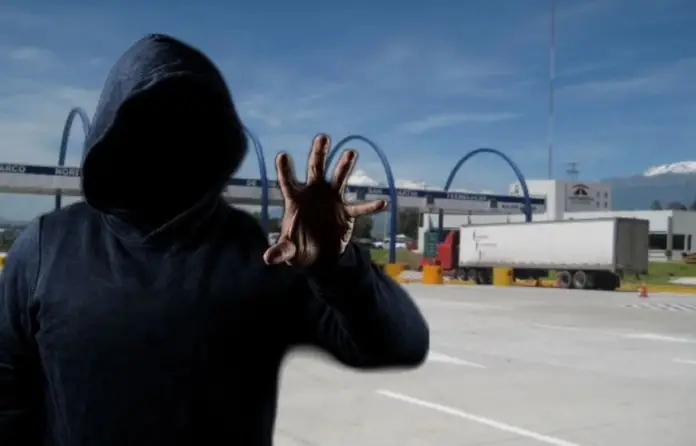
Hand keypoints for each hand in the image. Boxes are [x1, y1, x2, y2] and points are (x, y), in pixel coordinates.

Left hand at [263, 134, 386, 265]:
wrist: (319, 257)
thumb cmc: (298, 247)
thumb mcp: (288, 250)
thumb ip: (280, 251)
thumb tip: (268, 258)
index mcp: (295, 200)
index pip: (288, 182)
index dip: (285, 170)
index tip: (282, 155)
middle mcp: (314, 194)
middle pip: (315, 170)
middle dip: (318, 154)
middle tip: (322, 137)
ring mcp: (331, 200)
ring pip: (338, 179)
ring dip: (344, 166)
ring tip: (351, 153)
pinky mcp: (345, 213)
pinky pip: (358, 208)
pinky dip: (370, 207)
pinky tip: (382, 204)